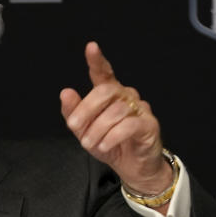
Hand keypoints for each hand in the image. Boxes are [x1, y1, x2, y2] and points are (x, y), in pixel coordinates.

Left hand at [60, 41, 172, 201]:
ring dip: (98, 129)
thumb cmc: (111, 146)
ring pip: (116, 111)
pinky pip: (129, 125)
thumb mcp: (85, 132)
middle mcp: (126, 97)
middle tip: (75, 127)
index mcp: (110, 95)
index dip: (97, 61)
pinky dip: (112, 136)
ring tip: (90, 143)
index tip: (91, 48)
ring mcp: (139, 109)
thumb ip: (74, 113)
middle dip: (86, 109)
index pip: (104, 73)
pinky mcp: (149, 125)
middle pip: (105, 91)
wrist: (133, 168)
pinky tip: (104, 145)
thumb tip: (66, 93)